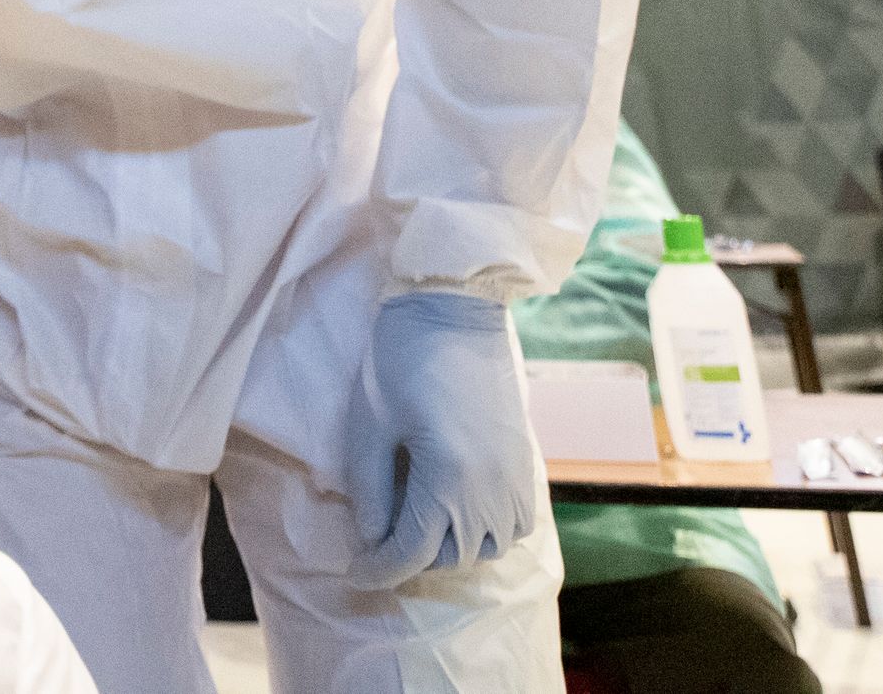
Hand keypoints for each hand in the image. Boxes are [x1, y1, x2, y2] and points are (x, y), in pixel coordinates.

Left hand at [346, 291, 544, 585]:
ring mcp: (515, 477)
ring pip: (488, 546)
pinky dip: (489, 530)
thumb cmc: (401, 359)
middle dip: (412, 556)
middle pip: (451, 556)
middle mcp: (490, 490)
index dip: (380, 569)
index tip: (356, 572)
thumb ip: (371, 491)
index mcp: (448, 481)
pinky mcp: (527, 461)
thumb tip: (372, 539)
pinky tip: (461, 508)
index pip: (412, 552)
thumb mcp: (370, 426)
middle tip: (380, 539)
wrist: (454, 310)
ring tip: (418, 522)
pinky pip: (516, 524)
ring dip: (452, 546)